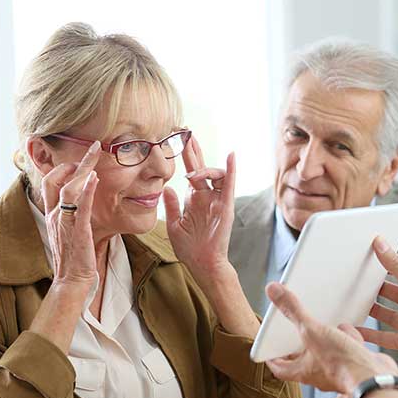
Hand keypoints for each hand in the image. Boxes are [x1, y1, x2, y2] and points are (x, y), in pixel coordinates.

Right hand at [41, 141, 100, 291]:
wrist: (71, 280)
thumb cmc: (74, 257)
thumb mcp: (69, 231)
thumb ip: (73, 213)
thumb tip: (85, 196)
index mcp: (52, 215)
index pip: (49, 183)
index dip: (61, 167)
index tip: (78, 160)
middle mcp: (55, 216)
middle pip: (54, 180)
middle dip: (72, 162)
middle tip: (91, 149)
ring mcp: (65, 223)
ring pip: (67, 190)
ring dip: (81, 170)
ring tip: (95, 156)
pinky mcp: (79, 232)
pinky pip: (81, 207)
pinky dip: (88, 191)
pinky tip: (95, 178)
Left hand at [163, 137, 235, 279]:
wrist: (202, 264)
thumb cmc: (189, 249)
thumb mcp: (174, 225)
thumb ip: (171, 205)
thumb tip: (166, 187)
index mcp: (194, 200)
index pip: (191, 173)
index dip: (186, 158)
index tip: (178, 141)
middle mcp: (207, 197)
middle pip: (202, 168)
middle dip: (194, 151)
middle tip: (187, 133)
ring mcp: (217, 201)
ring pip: (215, 175)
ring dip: (204, 168)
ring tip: (192, 172)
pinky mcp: (225, 207)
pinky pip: (229, 185)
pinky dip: (230, 170)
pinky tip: (231, 156)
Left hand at [264, 282, 397, 393]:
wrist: (374, 378)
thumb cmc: (342, 364)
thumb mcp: (311, 331)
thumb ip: (293, 311)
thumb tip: (273, 291)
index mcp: (303, 371)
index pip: (280, 368)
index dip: (272, 357)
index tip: (268, 347)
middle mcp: (319, 373)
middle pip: (303, 359)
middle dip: (300, 343)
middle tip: (295, 329)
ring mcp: (339, 369)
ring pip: (327, 353)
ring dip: (325, 339)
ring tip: (322, 323)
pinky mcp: (356, 363)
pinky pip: (347, 349)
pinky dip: (347, 338)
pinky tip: (349, 328)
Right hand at [359, 237, 397, 378]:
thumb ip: (396, 264)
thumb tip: (381, 243)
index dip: (392, 266)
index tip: (375, 258)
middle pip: (397, 295)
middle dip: (381, 289)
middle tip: (363, 281)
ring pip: (389, 316)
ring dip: (375, 311)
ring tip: (357, 302)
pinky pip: (385, 337)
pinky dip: (370, 335)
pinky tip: (357, 330)